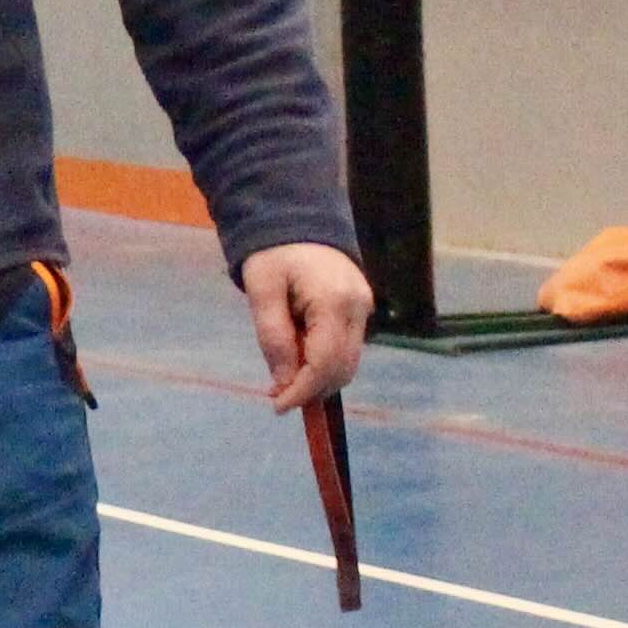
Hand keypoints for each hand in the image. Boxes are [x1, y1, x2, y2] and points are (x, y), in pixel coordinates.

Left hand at [241, 241, 372, 412]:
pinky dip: (324, 362)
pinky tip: (298, 358)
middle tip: (276, 395)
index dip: (303, 391)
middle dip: (311, 388)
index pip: (326, 362)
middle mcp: (359, 308)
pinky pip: (346, 348)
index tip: (278, 407)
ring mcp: (365, 309)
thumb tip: (284, 382)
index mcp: (335, 301)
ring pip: (348, 362)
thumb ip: (274, 337)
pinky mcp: (361, 310)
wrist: (298, 221)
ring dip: (317, 378)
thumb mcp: (262, 291)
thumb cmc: (274, 253)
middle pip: (342, 368)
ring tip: (283, 376)